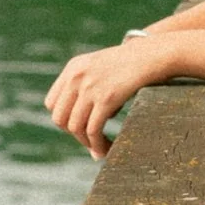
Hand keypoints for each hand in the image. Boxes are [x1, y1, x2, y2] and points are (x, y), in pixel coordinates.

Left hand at [45, 29, 174, 157]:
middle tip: (90, 141)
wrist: (153, 54)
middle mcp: (76, 77)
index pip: (51, 103)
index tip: (79, 127)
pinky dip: (98, 145)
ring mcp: (90, 87)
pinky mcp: (106, 98)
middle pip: (59, 118)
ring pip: (75, 128)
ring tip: (100, 149)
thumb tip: (83, 127)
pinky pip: (93, 130)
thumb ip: (86, 87)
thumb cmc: (132, 64)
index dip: (64, 119)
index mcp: (73, 68)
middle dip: (73, 135)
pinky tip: (106, 149)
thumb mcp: (100, 67)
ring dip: (87, 144)